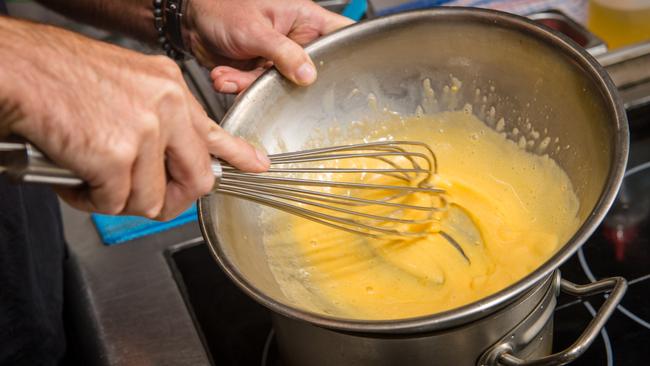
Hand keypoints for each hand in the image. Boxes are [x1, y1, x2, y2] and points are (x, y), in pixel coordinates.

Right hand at [0, 19, 269, 219]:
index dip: (237, 156)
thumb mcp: (126, 84)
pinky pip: (113, 203)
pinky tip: (73, 177)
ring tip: (90, 177)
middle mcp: (167, 106)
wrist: (15, 68)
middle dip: (170, 201)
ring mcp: (145, 130)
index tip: (257, 166)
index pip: (216, 131)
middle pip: (196, 181)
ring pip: (150, 201)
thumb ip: (157, 118)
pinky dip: (89, 200)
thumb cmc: (59, 75)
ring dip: (118, 200)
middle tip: (144, 201)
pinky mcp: (116, 155)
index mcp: (170, 87)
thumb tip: (172, 153)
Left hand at [184, 0, 352, 93]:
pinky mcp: (259, 72)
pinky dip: (238, 86)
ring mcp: (277, 58)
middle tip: (268, 81)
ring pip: (280, 85)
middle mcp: (295, 40)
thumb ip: (284, 53)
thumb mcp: (256, 30)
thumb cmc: (222, 6)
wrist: (191, 19)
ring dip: (251, 85)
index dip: (349, 54)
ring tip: (231, 76)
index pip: (340, 35)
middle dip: (286, 83)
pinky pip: (257, 88)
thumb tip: (309, 74)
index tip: (346, 76)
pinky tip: (224, 76)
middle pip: (311, 71)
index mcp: (305, 19)